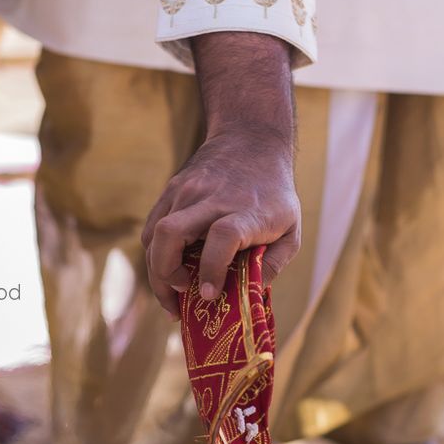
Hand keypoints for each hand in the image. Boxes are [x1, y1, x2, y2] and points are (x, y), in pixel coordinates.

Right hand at [142, 33, 300, 313]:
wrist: (251, 141)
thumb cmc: (274, 194)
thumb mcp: (291, 229)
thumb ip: (275, 263)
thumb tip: (249, 293)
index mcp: (246, 211)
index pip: (223, 237)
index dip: (212, 269)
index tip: (208, 294)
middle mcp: (212, 199)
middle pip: (172, 234)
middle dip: (165, 276)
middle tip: (178, 302)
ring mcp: (188, 192)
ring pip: (156, 235)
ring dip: (157, 271)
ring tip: (170, 295)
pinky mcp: (172, 190)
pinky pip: (152, 228)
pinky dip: (155, 254)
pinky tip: (167, 270)